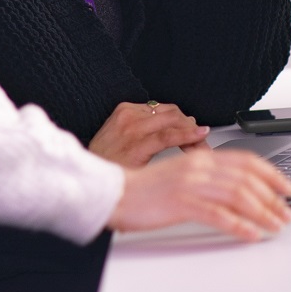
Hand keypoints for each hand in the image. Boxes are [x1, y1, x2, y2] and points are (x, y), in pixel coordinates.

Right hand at [87, 100, 209, 167]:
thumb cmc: (105, 165)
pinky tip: (199, 140)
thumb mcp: (122, 140)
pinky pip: (169, 136)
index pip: (164, 109)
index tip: (194, 131)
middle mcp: (129, 115)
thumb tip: (173, 132)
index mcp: (125, 110)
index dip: (183, 120)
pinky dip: (188, 136)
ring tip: (203, 146)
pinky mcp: (137, 145)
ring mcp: (132, 128)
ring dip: (193, 134)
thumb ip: (145, 132)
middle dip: (190, 126)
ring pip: (174, 121)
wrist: (87, 182)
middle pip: (172, 113)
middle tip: (203, 141)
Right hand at [108, 147, 290, 240]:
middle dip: (272, 198)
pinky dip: (239, 225)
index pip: (245, 161)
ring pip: (238, 196)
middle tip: (286, 213)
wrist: (114, 194)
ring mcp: (190, 185)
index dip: (270, 174)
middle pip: (246, 179)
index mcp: (199, 159)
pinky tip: (251, 234)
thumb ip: (204, 176)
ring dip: (263, 212)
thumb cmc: (144, 190)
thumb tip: (233, 189)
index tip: (286, 187)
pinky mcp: (181, 204)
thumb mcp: (179, 174)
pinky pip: (218, 215)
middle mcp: (198, 168)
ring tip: (275, 225)